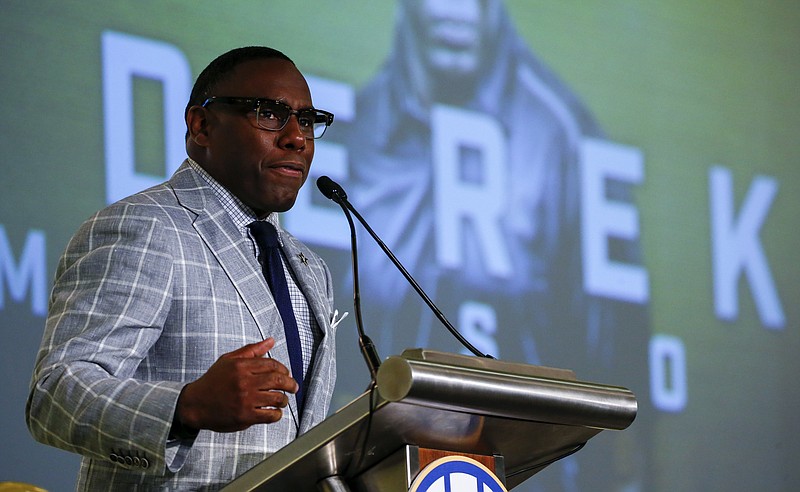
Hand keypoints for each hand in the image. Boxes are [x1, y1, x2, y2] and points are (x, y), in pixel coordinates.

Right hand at [175, 338, 298, 432]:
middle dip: (290, 384)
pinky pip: (270, 415)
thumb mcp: (229, 360)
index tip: (286, 374)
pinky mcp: (245, 416)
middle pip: (278, 380)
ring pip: (277, 398)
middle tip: (293, 387)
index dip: (284, 369)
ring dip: (284, 400)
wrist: (194, 404)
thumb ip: (251, 350)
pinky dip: (277, 414)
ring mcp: (245, 399)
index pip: (272, 364)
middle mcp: (244, 382)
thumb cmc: (212, 382)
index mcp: (241, 366)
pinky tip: (274, 412)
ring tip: (282, 400)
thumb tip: (270, 341)